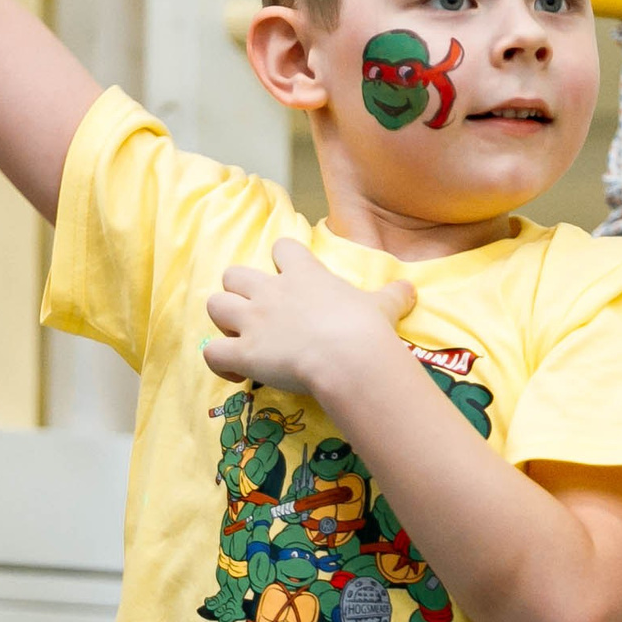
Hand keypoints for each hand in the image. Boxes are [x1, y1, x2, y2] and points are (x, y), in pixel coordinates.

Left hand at [204, 239, 413, 397]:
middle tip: (258, 314)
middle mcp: (270, 292)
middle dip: (239, 292)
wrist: (348, 357)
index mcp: (303, 274)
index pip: (281, 247)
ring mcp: (252, 321)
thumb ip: (393, 295)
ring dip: (224, 322)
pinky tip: (236, 373)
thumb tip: (411, 289)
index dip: (281, 261)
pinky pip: (211, 353)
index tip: (290, 280)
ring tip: (241, 341)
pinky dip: (219, 363)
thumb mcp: (384, 305)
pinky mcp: (243, 352)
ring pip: (214, 306)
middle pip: (233, 274)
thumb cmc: (366, 328)